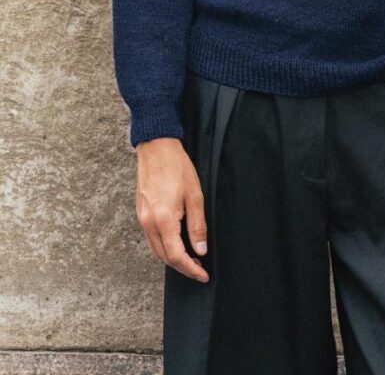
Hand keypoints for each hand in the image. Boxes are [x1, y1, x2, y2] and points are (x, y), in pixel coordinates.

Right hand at [135, 137, 209, 282]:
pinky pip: (152, 239)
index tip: (203, 275)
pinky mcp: (141, 214)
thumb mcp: (195, 195)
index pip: (177, 256)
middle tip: (200, 268)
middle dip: (182, 267)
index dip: (191, 269)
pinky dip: (164, 247)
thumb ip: (197, 225)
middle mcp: (149, 223)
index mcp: (163, 219)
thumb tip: (200, 249)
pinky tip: (177, 243)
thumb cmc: (177, 167)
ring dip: (173, 258)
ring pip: (156, 250)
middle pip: (164, 257)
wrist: (156, 148)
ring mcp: (142, 219)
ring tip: (191, 258)